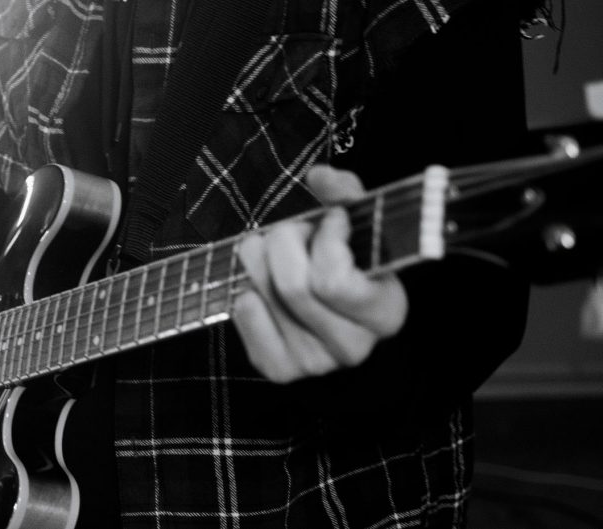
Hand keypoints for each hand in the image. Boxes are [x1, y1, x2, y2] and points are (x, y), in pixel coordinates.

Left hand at [232, 166, 407, 382]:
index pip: (333, 281)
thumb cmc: (345, 260)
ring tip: (277, 255)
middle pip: (293, 286)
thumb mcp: (356, 225)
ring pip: (265, 294)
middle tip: (295, 234)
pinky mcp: (281, 368)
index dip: (325, 240)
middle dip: (285, 241)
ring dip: (261, 259)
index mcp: (386, 312)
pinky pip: (246, 314)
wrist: (323, 304)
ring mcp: (316, 363)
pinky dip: (246, 291)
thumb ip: (345, 194)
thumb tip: (320, 176)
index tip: (332, 222)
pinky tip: (261, 288)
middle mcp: (354, 346)